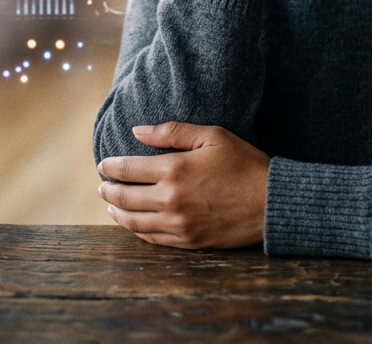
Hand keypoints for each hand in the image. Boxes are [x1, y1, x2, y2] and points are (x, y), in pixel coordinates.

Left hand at [97, 122, 270, 249]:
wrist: (269, 202)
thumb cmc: (243, 163)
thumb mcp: (211, 136)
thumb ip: (172, 132)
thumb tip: (138, 131)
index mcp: (174, 169)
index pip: (128, 169)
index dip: (112, 166)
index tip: (104, 163)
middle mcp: (170, 199)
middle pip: (125, 197)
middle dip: (109, 190)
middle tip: (102, 185)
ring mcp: (177, 224)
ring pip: (133, 221)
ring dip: (117, 212)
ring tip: (111, 204)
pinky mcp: (187, 241)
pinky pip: (151, 239)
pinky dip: (136, 230)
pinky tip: (133, 223)